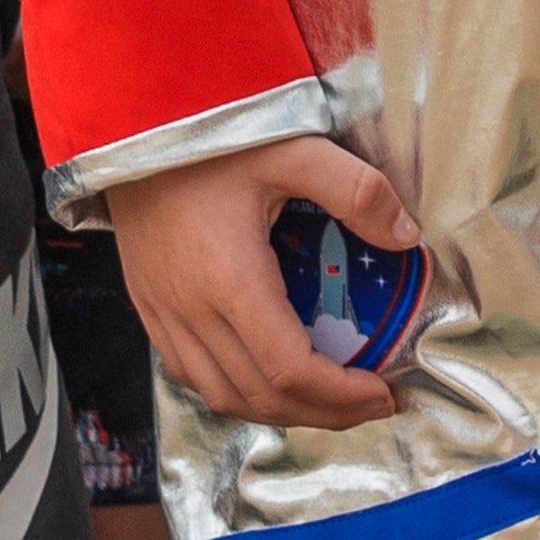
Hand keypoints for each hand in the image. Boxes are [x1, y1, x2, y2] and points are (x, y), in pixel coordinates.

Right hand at [108, 136, 418, 429]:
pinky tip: (263, 375)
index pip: (289, 370)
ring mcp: (163, 314)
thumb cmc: (212, 136)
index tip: (382, 391)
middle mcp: (191, 310)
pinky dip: (233, 390)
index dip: (340, 395)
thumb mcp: (295, 150)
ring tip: (325, 399)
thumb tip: (406, 237)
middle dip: (323, 413)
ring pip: (221, 396)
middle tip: (370, 403)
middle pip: (260, 396)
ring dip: (278, 410)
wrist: (133, 126)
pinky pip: (190, 374)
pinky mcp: (149, 307)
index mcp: (230, 281)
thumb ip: (356, 190)